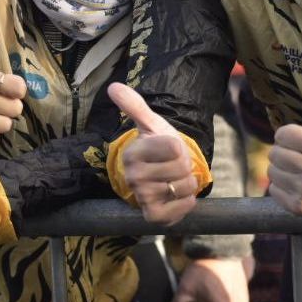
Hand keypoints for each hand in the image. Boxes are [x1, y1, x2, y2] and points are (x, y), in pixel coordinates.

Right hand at [108, 82, 198, 223]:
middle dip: (185, 166)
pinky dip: (187, 202)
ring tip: (175, 180)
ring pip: (184, 187)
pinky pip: (182, 208)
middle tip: (174, 166)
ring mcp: (142, 197)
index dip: (179, 147)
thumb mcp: (151, 124)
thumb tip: (113, 86)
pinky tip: (178, 196)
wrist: (161, 176)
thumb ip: (134, 105)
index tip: (169, 149)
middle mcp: (133, 177)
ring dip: (187, 183)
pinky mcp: (153, 216)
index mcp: (133, 153)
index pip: (174, 146)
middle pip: (181, 167)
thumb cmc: (160, 147)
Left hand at [267, 79, 301, 216]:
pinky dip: (282, 187)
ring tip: (299, 169)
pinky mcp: (301, 207)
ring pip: (272, 172)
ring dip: (282, 169)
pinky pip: (273, 191)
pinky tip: (298, 184)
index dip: (290, 135)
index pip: (281, 134)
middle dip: (285, 152)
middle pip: (274, 153)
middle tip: (301, 156)